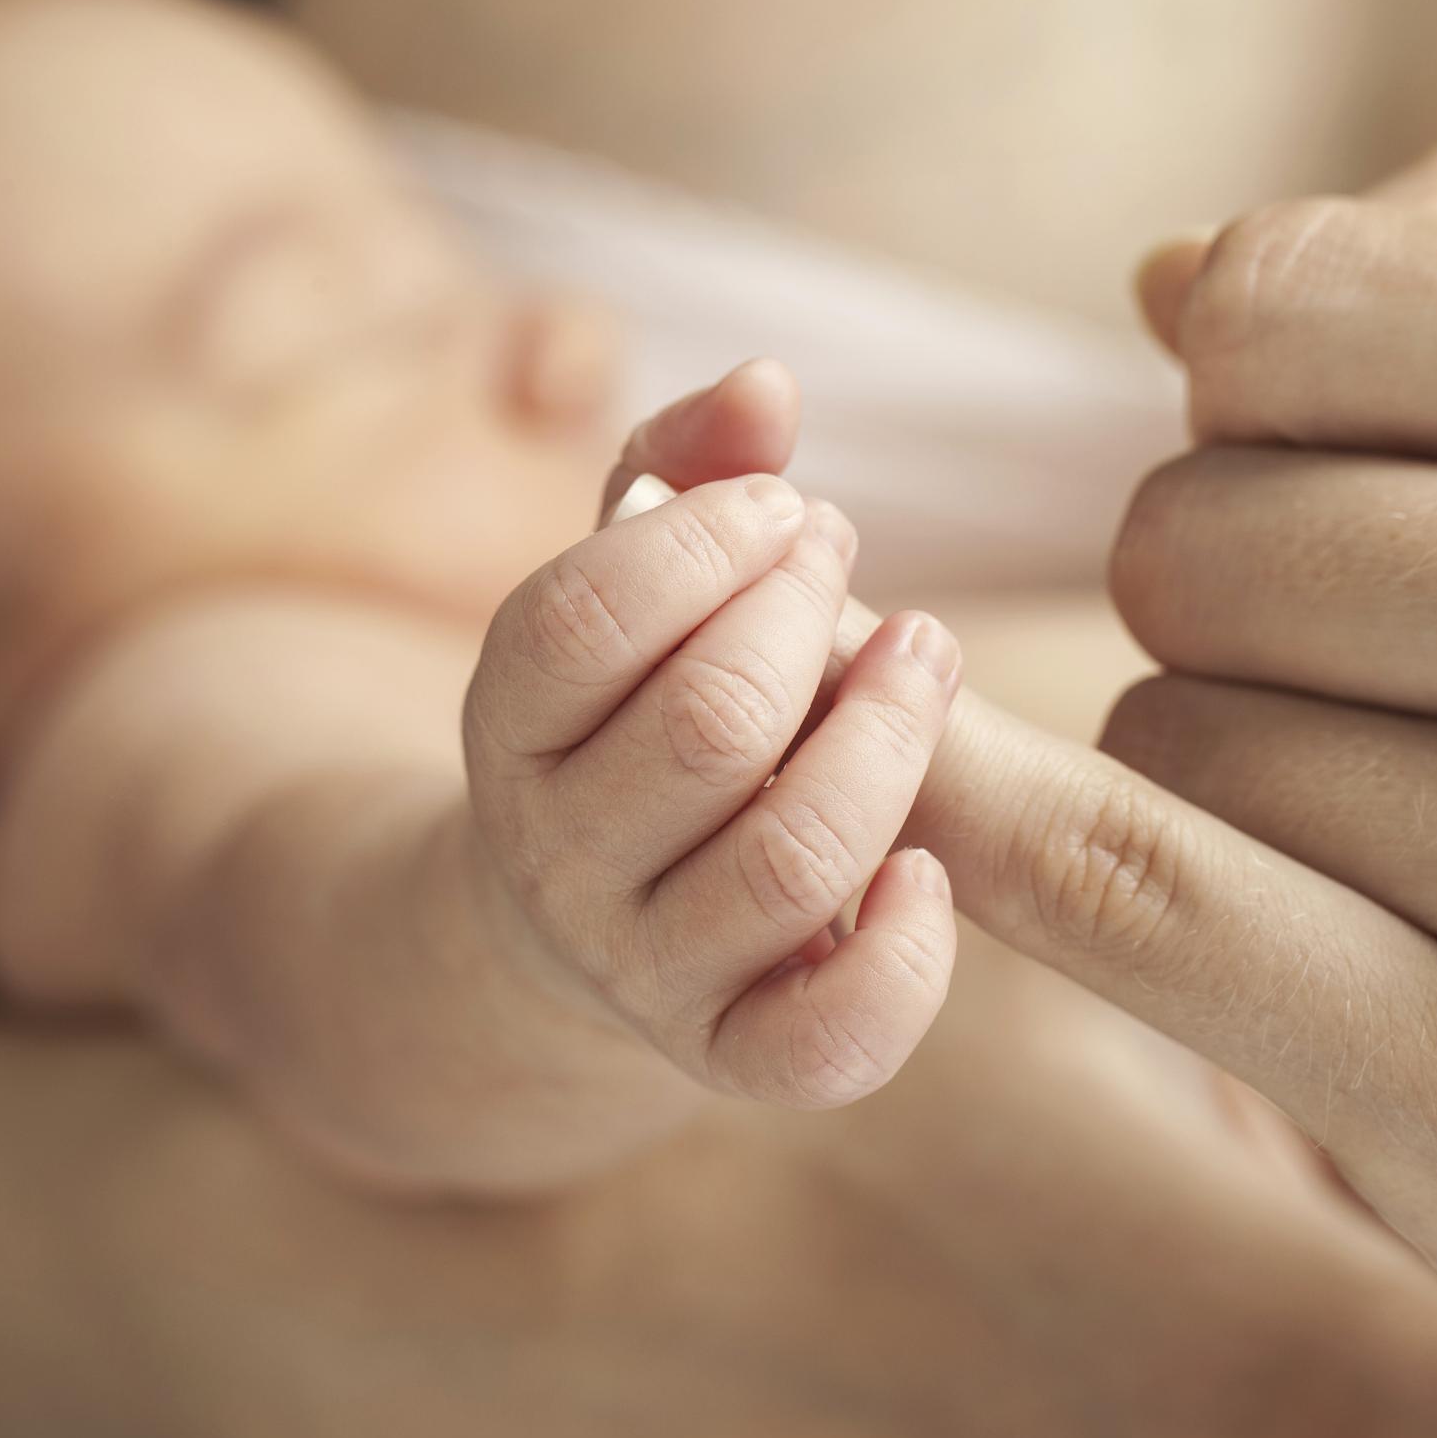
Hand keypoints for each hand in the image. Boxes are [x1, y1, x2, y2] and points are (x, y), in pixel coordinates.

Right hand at [464, 362, 963, 1111]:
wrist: (571, 921)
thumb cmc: (623, 714)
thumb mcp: (617, 590)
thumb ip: (677, 473)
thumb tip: (767, 383)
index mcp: (506, 724)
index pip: (583, 621)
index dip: (706, 541)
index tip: (788, 506)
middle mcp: (556, 858)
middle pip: (709, 728)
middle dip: (806, 621)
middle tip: (848, 564)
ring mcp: (641, 968)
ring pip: (788, 862)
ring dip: (888, 743)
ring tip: (926, 654)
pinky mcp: (729, 1054)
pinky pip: (820, 1041)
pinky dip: (899, 960)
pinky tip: (931, 870)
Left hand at [1007, 136, 1436, 1437]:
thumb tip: (1174, 278)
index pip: (1290, 305)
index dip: (1248, 403)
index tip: (1308, 475)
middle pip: (1196, 533)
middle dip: (1236, 626)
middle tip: (1410, 724)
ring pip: (1164, 736)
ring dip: (1236, 797)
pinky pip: (1120, 887)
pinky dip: (986, 829)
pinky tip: (917, 796)